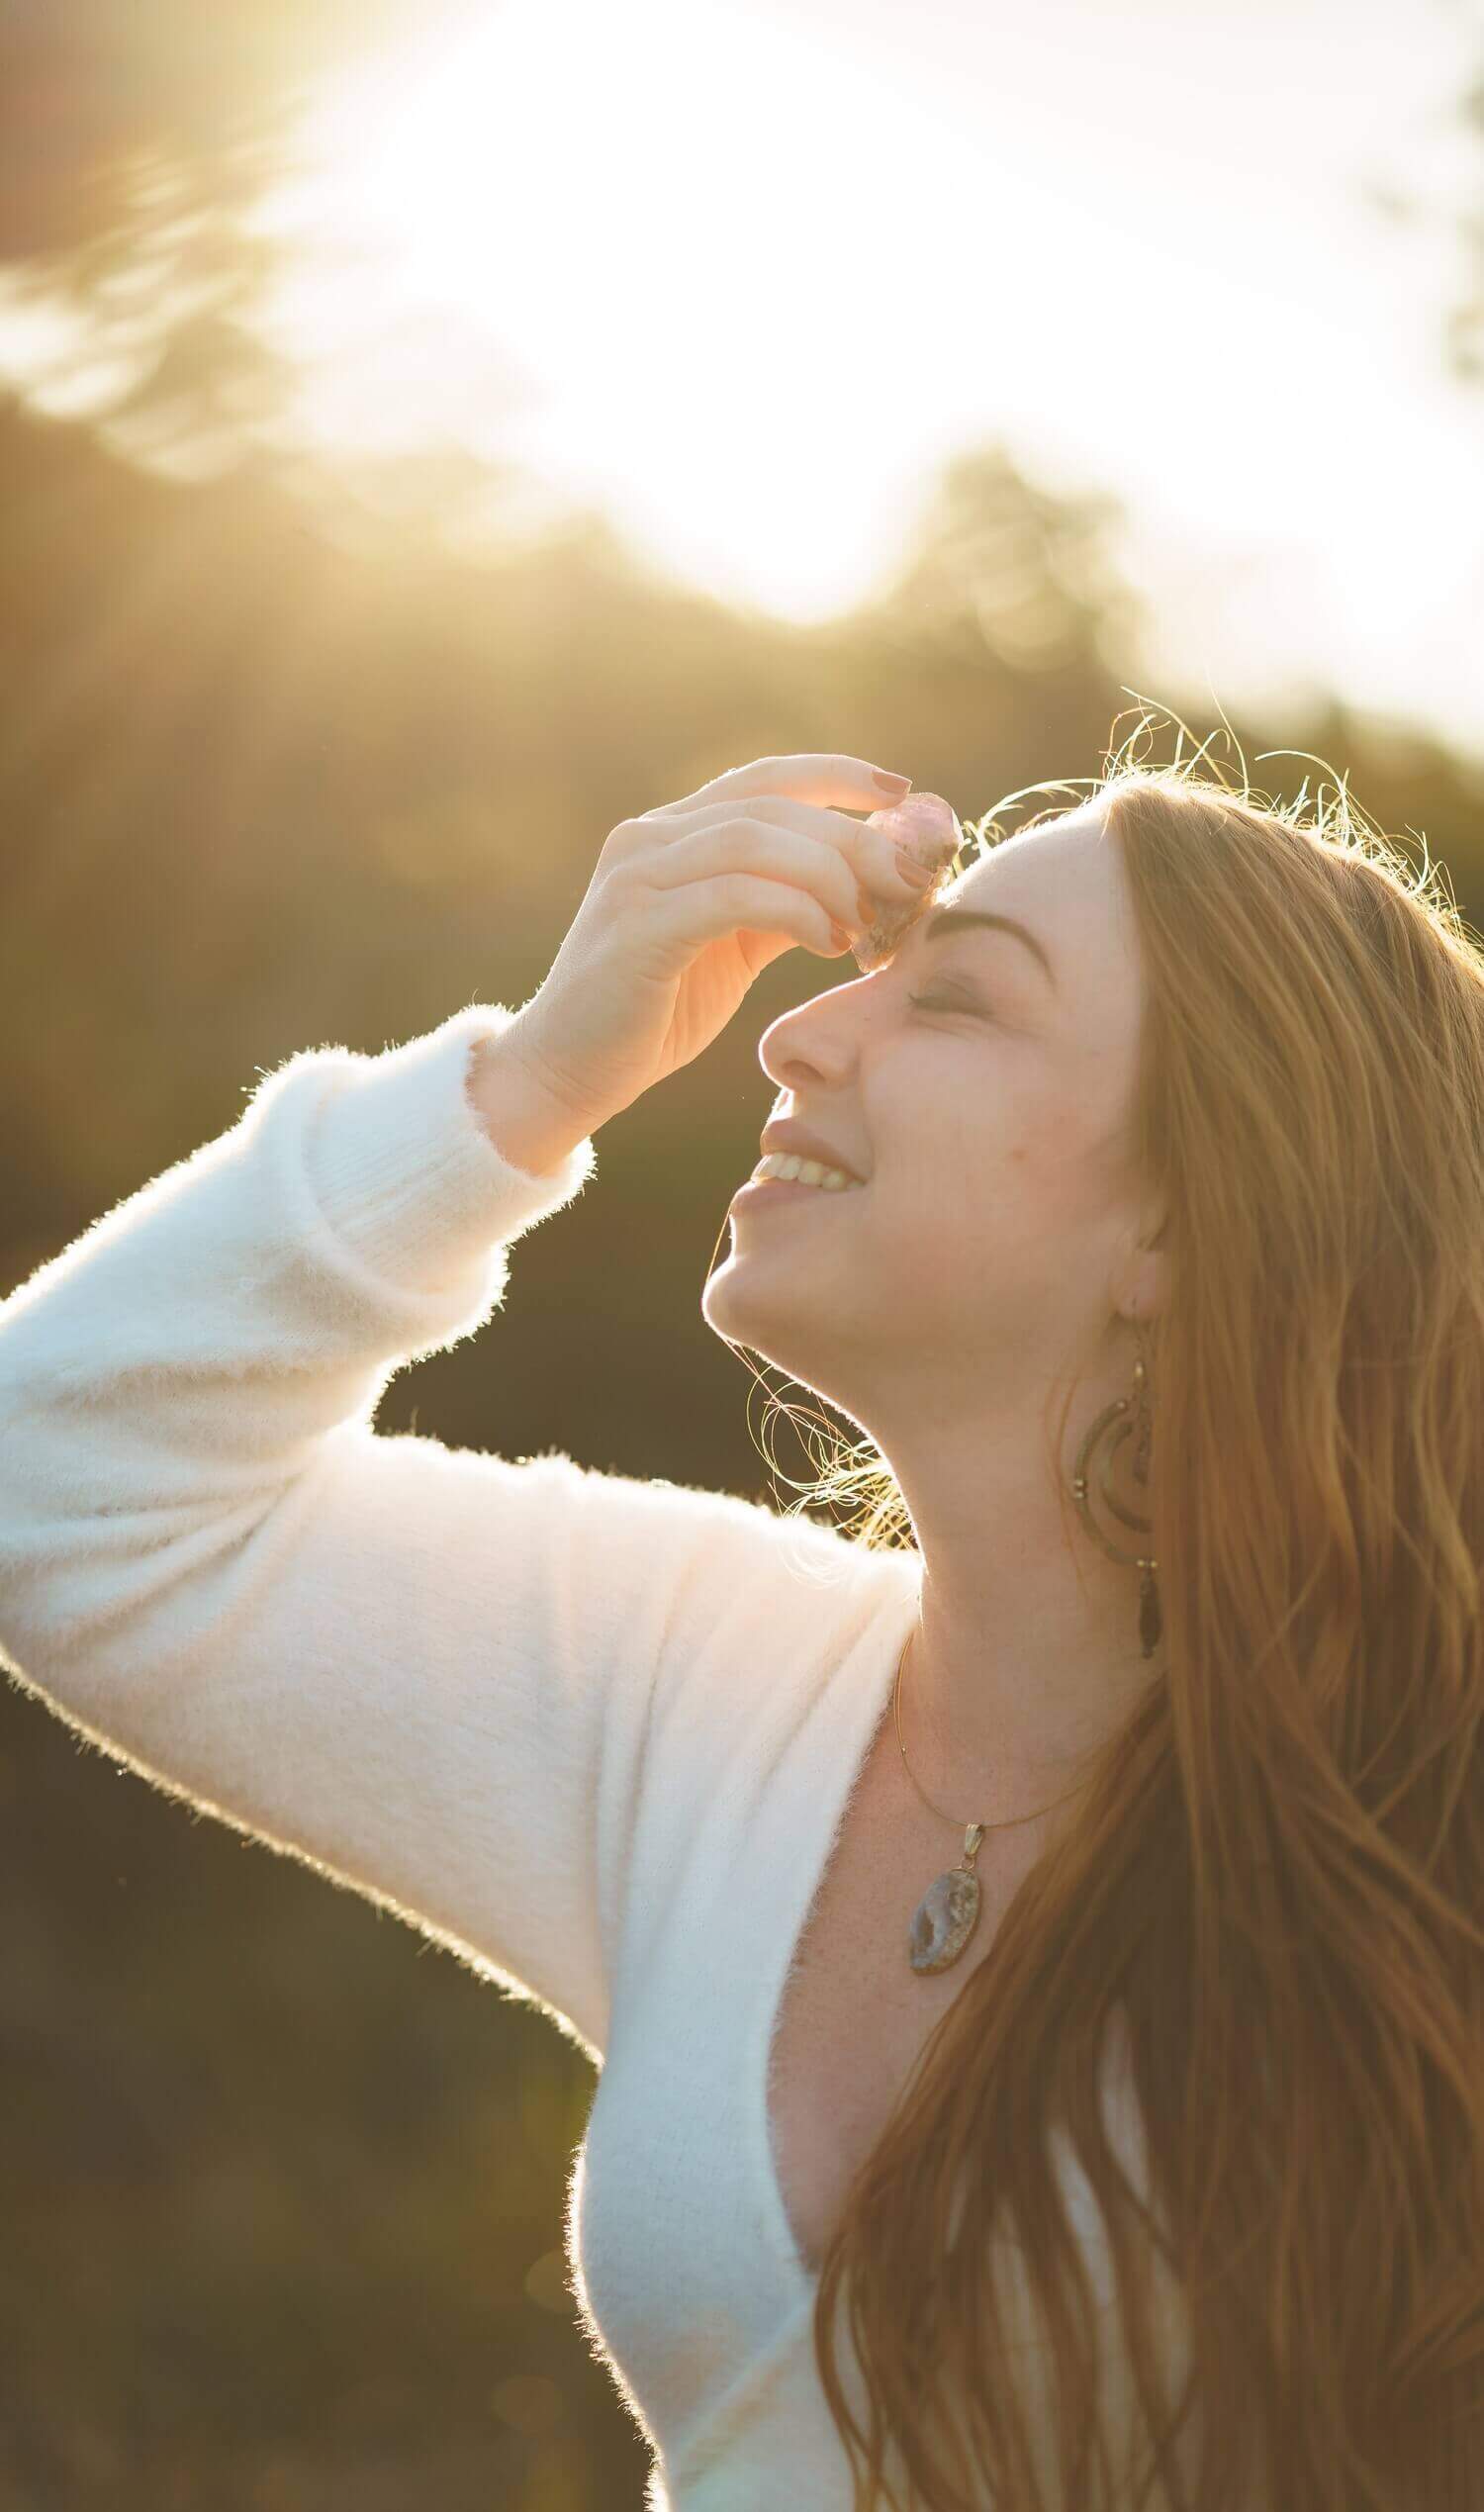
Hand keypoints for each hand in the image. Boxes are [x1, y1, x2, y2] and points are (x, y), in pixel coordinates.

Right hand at [502, 754, 927, 1140]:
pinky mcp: (638, 927)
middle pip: (773, 808)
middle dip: (853, 839)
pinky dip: (796, 911)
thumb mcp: (732, 948)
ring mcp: (636, 877)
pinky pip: (736, 896)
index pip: (764, 778)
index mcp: (670, 832)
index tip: (902, 791)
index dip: (837, 775)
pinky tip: (828, 943)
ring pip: (757, 841)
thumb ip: (782, 905)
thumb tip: (863, 882)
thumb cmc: (654, 1014)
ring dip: (830, 877)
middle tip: (907, 882)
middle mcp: (647, 838)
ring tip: (864, 925)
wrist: (566, 1074)